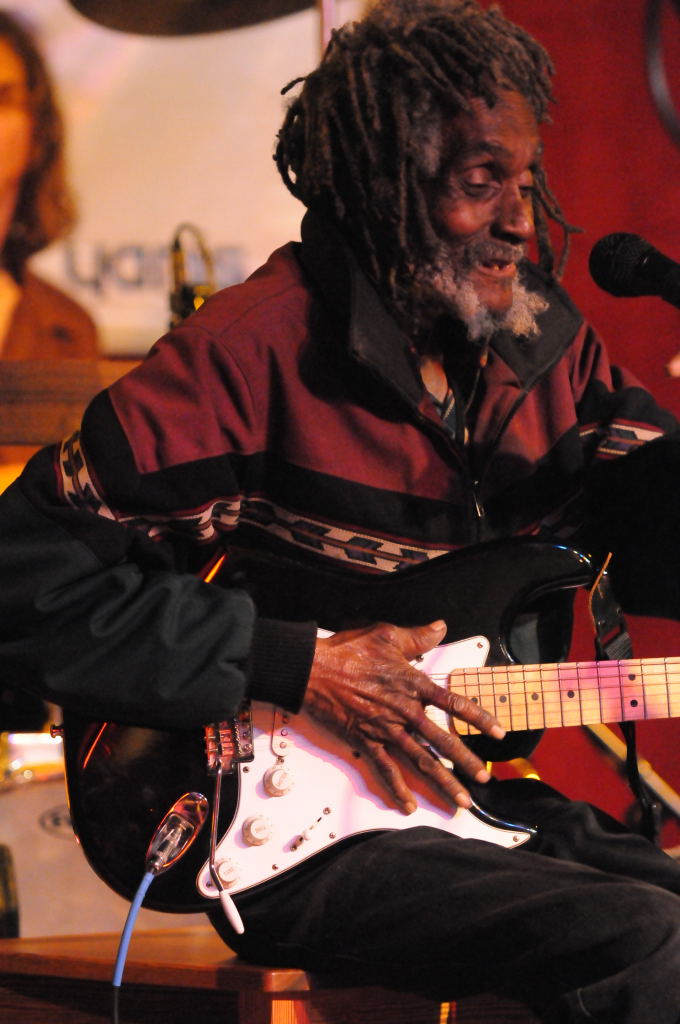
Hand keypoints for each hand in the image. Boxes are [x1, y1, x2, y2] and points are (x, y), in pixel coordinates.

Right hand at [303, 619, 505, 813]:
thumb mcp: (386, 635)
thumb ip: (417, 636)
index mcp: (412, 684)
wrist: (313, 670)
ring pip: (420, 760)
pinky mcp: (365, 741)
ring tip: (460, 801)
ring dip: (442, 782)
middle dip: (465, 762)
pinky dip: (397, 788)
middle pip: (441, 740)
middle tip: (483, 778)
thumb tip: (440, 627)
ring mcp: (385, 729)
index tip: (498, 733)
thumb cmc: (347, 652)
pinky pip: (385, 769)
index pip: (454, 703)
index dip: (479, 718)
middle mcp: (403, 710)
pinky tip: (408, 804)